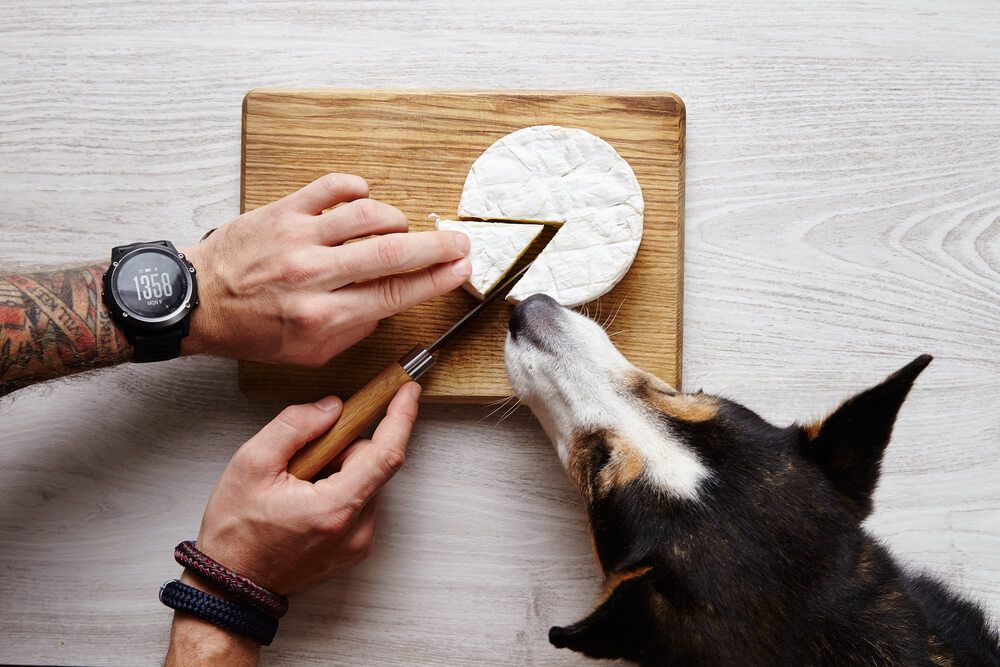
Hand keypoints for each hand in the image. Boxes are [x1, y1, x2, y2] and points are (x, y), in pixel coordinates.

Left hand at [182, 173, 470, 364]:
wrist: (198, 301)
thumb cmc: (252, 329)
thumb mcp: (307, 353)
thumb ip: (355, 330)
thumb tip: (389, 302)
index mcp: (322, 316)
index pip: (395, 293)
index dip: (436, 280)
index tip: (460, 270)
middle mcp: (313, 275)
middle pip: (392, 252)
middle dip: (436, 247)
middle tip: (459, 242)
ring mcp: (297, 237)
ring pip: (369, 214)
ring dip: (397, 221)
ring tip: (400, 230)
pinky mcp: (282, 210)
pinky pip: (333, 187)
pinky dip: (358, 190)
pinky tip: (364, 201)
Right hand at [190, 383, 420, 594]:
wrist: (231, 588)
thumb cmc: (235, 531)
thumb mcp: (252, 464)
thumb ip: (296, 426)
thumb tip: (333, 407)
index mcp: (335, 508)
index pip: (386, 454)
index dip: (401, 418)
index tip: (410, 390)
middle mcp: (357, 530)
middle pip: (373, 465)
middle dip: (344, 447)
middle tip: (304, 455)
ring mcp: (358, 544)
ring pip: (367, 482)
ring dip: (341, 470)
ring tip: (298, 485)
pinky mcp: (355, 550)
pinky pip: (360, 502)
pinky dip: (340, 490)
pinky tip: (305, 500)